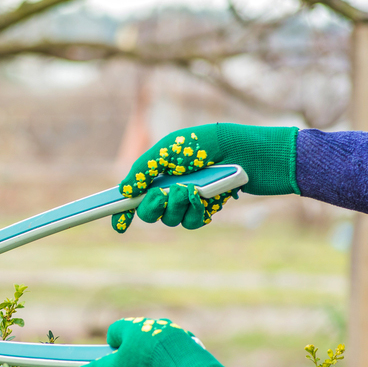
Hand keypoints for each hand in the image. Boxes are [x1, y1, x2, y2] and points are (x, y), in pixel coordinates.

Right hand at [67, 317, 239, 366]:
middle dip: (133, 359)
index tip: (109, 364)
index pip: (115, 332)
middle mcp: (156, 326)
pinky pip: (178, 359)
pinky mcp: (195, 350)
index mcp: (133, 327)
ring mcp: (178, 337)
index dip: (109, 349)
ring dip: (155, 364)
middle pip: (138, 342)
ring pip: (159, 350)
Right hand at [111, 123, 298, 233]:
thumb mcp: (171, 148)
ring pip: (169, 219)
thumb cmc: (212, 144)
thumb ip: (144, 168)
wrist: (252, 154)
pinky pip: (192, 222)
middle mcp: (170, 187)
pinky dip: (196, 212)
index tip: (115, 222)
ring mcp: (189, 200)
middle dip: (151, 207)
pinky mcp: (207, 209)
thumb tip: (124, 190)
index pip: (133, 194)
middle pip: (148, 212)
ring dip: (177, 206)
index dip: (121, 209)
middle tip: (163, 195)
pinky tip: (206, 198)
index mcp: (158, 171)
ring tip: (192, 190)